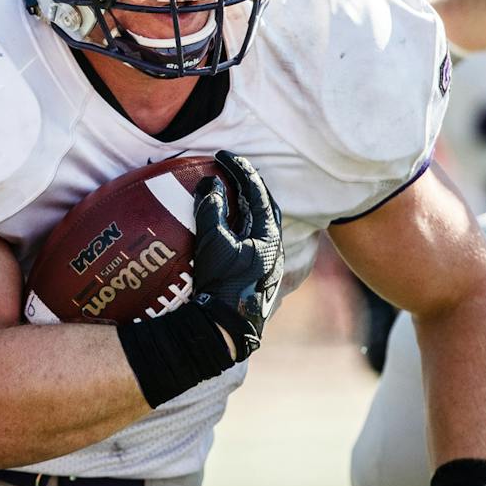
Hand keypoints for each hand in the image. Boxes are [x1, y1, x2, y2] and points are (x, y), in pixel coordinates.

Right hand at [190, 150, 283, 359]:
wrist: (228, 330)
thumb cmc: (223, 285)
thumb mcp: (213, 243)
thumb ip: (211, 210)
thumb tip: (210, 183)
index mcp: (269, 235)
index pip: (258, 191)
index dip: (240, 169)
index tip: (222, 155)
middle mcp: (275, 248)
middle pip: (266, 206)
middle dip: (249, 186)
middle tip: (229, 171)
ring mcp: (268, 265)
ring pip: (261, 226)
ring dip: (246, 208)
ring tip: (228, 197)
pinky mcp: (258, 278)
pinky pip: (252, 242)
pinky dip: (239, 228)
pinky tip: (225, 232)